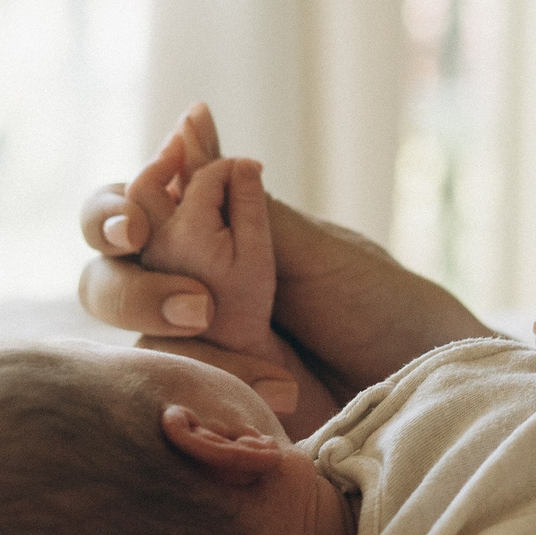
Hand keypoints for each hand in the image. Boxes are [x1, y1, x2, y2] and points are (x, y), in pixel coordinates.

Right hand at [80, 105, 493, 388]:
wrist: (430, 386)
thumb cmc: (381, 305)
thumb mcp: (318, 251)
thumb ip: (247, 206)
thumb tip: (191, 123)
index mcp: (206, 236)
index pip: (124, 212)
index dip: (110, 213)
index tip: (134, 226)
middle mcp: (185, 292)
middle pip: (105, 284)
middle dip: (132, 293)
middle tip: (197, 308)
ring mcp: (194, 356)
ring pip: (130, 352)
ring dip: (191, 355)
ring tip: (275, 371)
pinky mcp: (211, 411)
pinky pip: (175, 404)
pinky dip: (220, 394)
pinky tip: (280, 393)